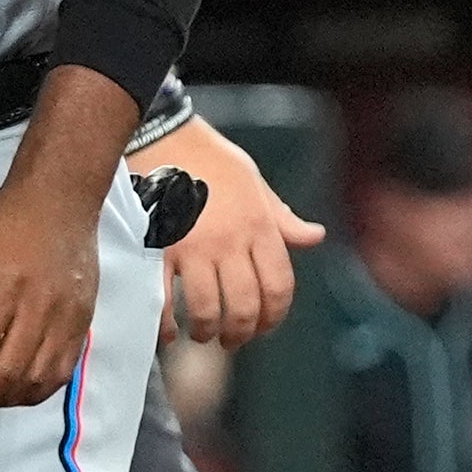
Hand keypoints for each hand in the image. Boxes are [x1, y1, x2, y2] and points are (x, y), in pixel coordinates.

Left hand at [0, 65, 132, 421]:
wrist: (61, 199)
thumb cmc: (6, 222)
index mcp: (5, 288)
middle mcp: (40, 310)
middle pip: (7, 373)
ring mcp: (67, 320)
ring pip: (37, 381)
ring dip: (3, 401)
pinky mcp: (84, 324)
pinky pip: (62, 372)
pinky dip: (36, 391)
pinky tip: (13, 393)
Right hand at [135, 114, 326, 345]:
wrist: (158, 131)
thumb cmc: (207, 154)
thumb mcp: (252, 180)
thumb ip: (280, 217)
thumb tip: (314, 237)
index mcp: (258, 225)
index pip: (279, 286)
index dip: (274, 316)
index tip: (263, 326)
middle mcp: (229, 241)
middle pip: (244, 306)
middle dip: (240, 333)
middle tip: (231, 340)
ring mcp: (192, 246)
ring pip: (207, 309)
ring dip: (205, 331)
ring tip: (201, 334)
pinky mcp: (157, 246)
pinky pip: (163, 297)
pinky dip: (165, 323)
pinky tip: (167, 331)